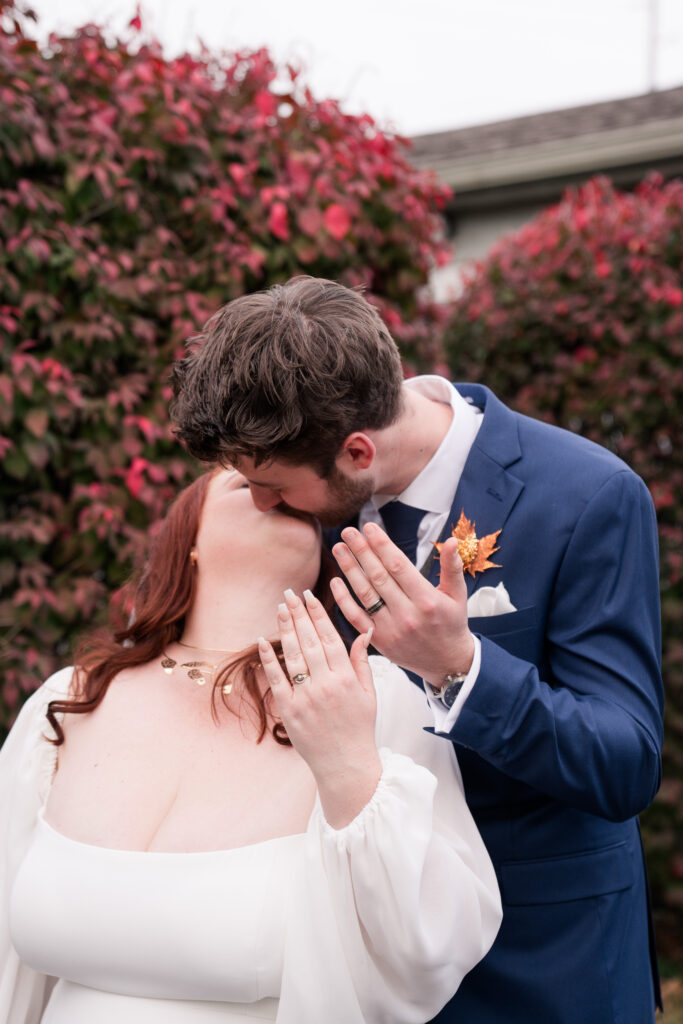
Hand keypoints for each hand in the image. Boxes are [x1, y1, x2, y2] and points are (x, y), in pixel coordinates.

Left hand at [258, 588, 381, 827]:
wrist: (345, 764)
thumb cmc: (359, 728)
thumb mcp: (368, 693)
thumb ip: (361, 662)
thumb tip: (363, 632)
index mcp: (346, 678)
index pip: (330, 637)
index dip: (318, 614)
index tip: (310, 595)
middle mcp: (326, 684)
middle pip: (309, 641)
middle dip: (299, 614)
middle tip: (290, 593)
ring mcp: (306, 697)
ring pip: (293, 655)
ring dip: (285, 629)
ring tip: (280, 608)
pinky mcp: (289, 711)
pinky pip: (277, 679)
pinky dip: (269, 659)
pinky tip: (262, 640)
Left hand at [330, 523, 474, 684]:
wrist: (447, 663)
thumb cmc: (451, 623)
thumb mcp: (458, 595)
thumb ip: (452, 566)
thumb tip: (452, 540)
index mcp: (427, 599)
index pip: (399, 566)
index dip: (382, 545)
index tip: (369, 527)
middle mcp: (407, 614)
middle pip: (378, 576)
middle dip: (361, 551)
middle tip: (348, 532)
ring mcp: (391, 629)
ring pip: (365, 594)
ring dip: (349, 570)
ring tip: (339, 548)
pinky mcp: (379, 640)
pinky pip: (356, 618)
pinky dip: (344, 600)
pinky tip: (335, 581)